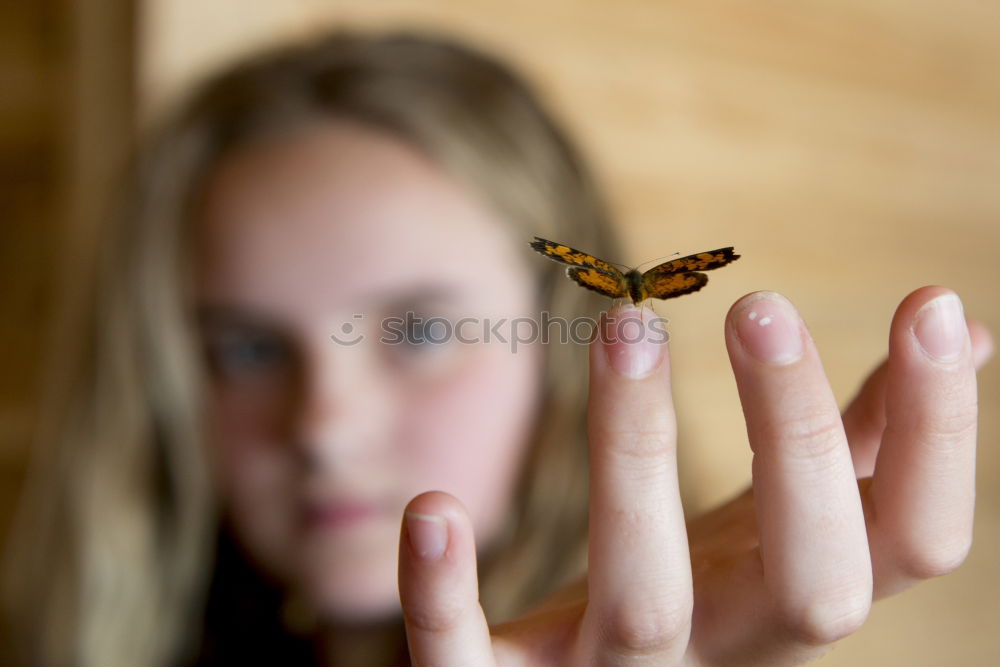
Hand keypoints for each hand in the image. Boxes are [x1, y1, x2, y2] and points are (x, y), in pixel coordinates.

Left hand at [396, 286, 991, 665]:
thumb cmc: (704, 590)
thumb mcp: (782, 521)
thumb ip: (863, 440)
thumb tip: (967, 329)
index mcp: (797, 598)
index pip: (911, 540)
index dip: (938, 434)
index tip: (926, 300)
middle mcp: (729, 653)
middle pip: (808, 582)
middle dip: (797, 444)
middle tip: (761, 305)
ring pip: (644, 597)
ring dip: (634, 459)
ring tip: (626, 325)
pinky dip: (447, 600)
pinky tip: (433, 509)